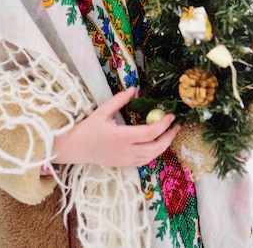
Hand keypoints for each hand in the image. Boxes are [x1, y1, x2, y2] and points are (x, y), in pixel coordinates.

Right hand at [52, 87, 180, 166]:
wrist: (76, 148)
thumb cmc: (88, 129)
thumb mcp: (102, 111)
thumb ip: (119, 100)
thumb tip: (134, 89)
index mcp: (122, 137)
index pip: (150, 132)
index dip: (163, 124)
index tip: (171, 115)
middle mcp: (127, 151)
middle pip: (156, 148)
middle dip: (169, 137)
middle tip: (176, 125)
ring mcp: (126, 160)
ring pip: (152, 156)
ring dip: (164, 145)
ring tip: (170, 133)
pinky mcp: (124, 164)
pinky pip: (145, 161)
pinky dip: (154, 152)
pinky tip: (157, 143)